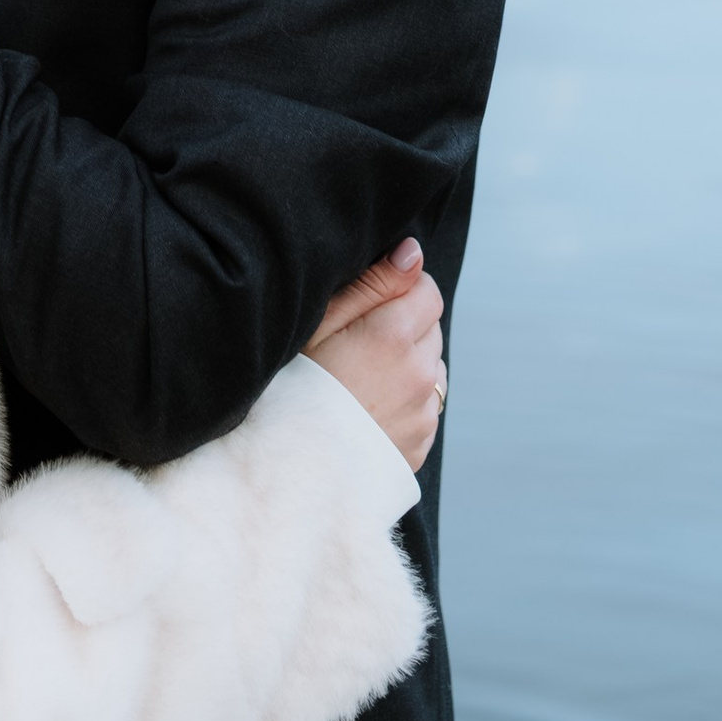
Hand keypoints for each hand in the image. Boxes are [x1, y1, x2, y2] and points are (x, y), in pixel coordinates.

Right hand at [304, 240, 446, 472]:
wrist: (290, 467)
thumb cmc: (293, 388)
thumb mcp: (320, 324)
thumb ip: (374, 283)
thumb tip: (414, 253)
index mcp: (394, 337)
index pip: (427, 291)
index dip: (399, 291)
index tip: (368, 308)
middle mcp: (420, 375)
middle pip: (431, 329)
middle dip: (405, 327)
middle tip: (357, 346)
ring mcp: (423, 413)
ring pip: (431, 369)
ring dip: (409, 366)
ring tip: (362, 381)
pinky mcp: (421, 443)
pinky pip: (426, 407)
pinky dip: (407, 402)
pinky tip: (368, 409)